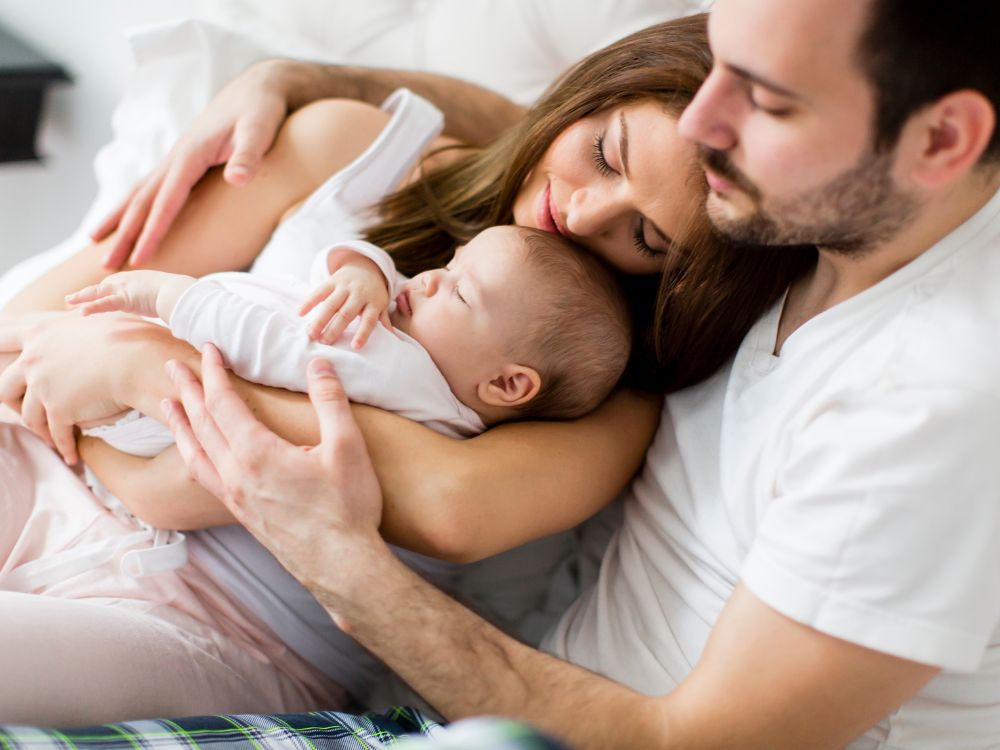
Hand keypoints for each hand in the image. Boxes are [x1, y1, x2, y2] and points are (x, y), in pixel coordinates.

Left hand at [0, 312, 134, 463]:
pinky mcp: (59, 409)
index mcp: (41, 332)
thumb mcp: (98, 316)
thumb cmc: (130, 334)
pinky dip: (63, 447)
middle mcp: (34, 359)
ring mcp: (43, 386)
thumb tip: (80, 309)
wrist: (139, 359)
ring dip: (41, 430)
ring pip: (30, 416)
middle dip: (15, 402)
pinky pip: (57, 434)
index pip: (3, 337)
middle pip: (6, 386)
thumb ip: (79, 319)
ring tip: (54, 439)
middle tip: (28, 411)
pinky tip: (71, 456)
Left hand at [66, 270, 194, 321]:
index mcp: (138, 279)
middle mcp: (129, 280)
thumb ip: (164, 301)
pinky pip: (105, 304)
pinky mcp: (126, 298)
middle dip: (86, 294)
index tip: (91, 297)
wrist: (183, 293)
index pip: (115, 285)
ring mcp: (126, 287)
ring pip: (98, 293)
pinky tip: (81, 312)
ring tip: (68, 303)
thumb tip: (171, 311)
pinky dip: (92, 307)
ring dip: (82, 298)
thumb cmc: (182, 296)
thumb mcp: (169, 296)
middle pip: (102, 287)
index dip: (101, 291)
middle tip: (71, 300)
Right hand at [93, 61, 288, 269]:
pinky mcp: (183, 160)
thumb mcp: (260, 130)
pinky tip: (125, 218)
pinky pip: (151, 188)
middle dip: (124, 234)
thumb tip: (239, 179)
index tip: (140, 260)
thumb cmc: (261, 111)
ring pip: (140, 192)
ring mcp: (176, 158)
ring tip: (98, 244)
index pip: (167, 201)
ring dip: (119, 220)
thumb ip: (250, 155)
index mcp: (190, 155)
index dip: (153, 232)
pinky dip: (133, 205)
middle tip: (106, 267)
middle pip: (142, 200)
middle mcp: (176, 157)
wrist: (258, 88)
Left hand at [162, 345, 383, 599]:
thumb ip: (331, 401)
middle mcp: (236, 475)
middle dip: (187, 391)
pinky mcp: (242, 514)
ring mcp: (235, 497)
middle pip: (201, 424)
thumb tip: (320, 364)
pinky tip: (196, 453)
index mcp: (257, 453)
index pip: (223, 403)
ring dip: (180, 424)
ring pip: (195, 453)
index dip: (213, 373)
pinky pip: (204, 476)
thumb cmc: (347, 508)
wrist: (342, 566)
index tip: (208, 349)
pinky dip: (192, 454)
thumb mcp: (347, 447)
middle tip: (172, 366)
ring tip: (168, 406)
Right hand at [299, 256, 391, 347]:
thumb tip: (393, 338)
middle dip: (335, 328)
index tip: (355, 346)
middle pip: (346, 313)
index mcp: (373, 302)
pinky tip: (300, 313)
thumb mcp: (381, 304)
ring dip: (320, 319)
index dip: (363, 333)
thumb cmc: (373, 293)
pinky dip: (309, 301)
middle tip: (324, 342)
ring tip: (311, 334)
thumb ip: (383, 320)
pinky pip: (320, 291)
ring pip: (331, 304)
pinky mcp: (333, 280)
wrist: (366, 266)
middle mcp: (359, 294)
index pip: (369, 320)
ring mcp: (345, 286)